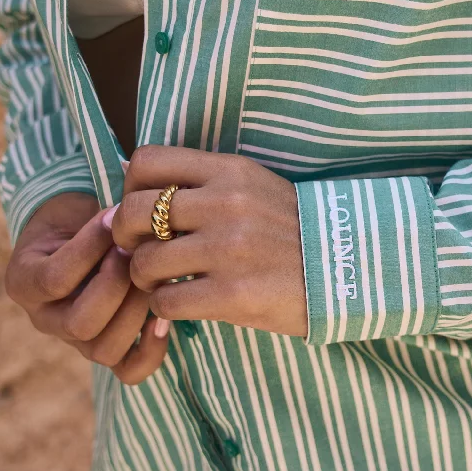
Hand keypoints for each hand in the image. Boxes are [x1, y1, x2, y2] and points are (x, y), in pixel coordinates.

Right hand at [5, 192, 168, 383]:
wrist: (86, 229)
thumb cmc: (83, 213)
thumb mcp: (75, 208)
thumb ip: (94, 217)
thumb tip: (127, 213)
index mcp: (24, 283)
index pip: (54, 279)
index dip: (89, 249)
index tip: (115, 217)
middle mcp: (45, 319)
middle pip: (80, 324)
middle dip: (117, 284)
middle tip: (136, 251)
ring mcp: (76, 341)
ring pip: (104, 349)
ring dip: (135, 310)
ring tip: (152, 277)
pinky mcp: (109, 350)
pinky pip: (129, 370)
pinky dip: (151, 349)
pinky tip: (164, 319)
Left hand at [108, 146, 307, 336]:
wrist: (348, 267)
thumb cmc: (292, 229)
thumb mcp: (253, 186)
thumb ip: (201, 182)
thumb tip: (131, 180)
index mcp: (229, 172)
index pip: (147, 161)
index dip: (130, 187)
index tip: (141, 208)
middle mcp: (225, 204)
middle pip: (134, 212)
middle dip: (124, 236)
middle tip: (137, 250)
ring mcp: (229, 250)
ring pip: (144, 262)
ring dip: (144, 278)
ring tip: (163, 282)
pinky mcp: (234, 294)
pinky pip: (166, 302)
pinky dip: (164, 308)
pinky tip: (183, 304)